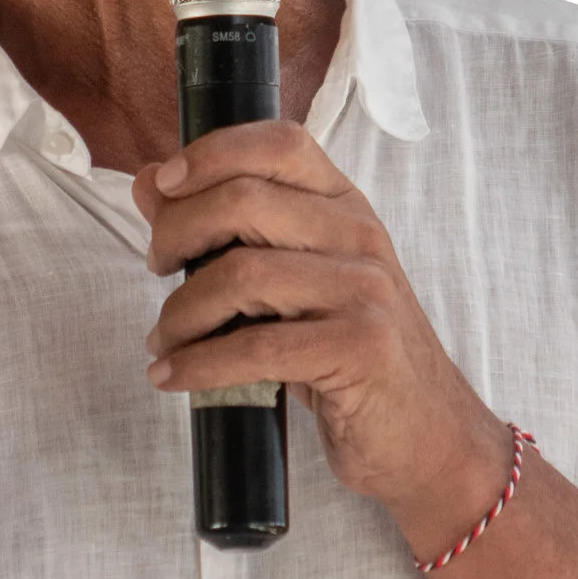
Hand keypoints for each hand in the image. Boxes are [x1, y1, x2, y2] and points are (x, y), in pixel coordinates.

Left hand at [134, 122, 510, 554]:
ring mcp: (366, 290)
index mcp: (344, 206)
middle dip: (176, 233)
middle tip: (157, 270)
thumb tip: (148, 180)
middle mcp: (360, 235)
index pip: (279, 143)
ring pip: (240, 274)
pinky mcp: (361, 348)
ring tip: (164, 341)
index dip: (212, 152)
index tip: (163, 184)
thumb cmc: (346, 354)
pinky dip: (198, 364)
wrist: (429, 436)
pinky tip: (172, 377)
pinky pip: (256, 348)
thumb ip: (223, 228)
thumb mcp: (288, 281)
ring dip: (180, 312)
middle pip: (242, 200)